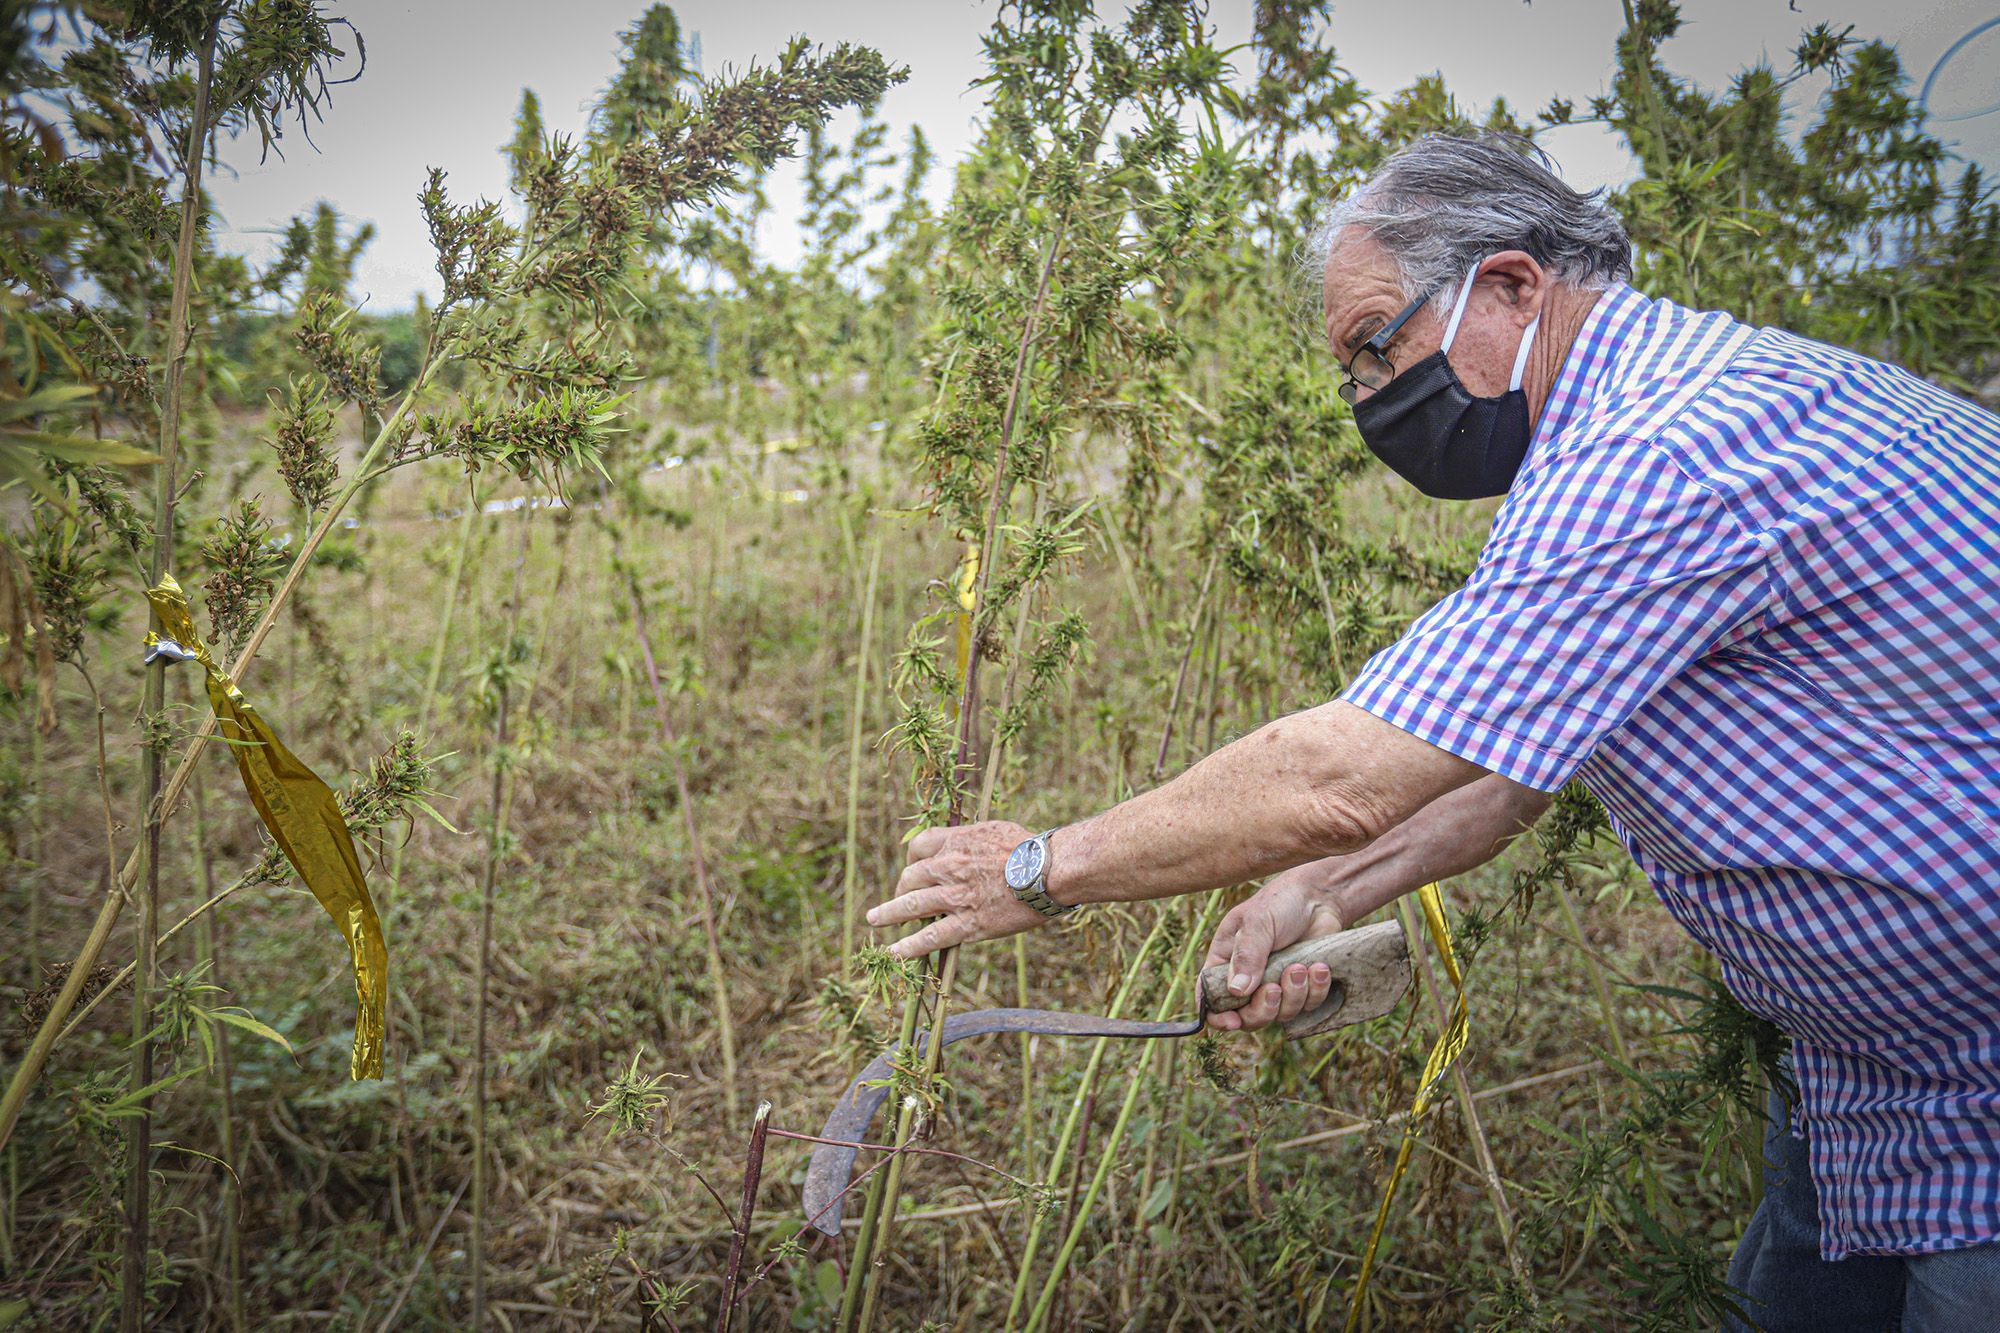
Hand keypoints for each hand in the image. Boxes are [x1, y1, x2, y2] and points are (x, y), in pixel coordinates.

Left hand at [865, 821, 1050, 960]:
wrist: (1049, 871)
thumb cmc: (1030, 848)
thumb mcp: (995, 830)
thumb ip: (972, 839)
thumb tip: (966, 843)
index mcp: (955, 841)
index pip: (918, 846)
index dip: (911, 858)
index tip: (912, 867)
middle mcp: (948, 867)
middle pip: (910, 876)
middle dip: (901, 888)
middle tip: (899, 899)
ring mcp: (955, 897)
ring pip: (911, 906)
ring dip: (888, 915)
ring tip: (874, 921)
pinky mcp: (967, 924)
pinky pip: (930, 937)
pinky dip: (909, 946)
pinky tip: (894, 952)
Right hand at [1204, 863, 1345, 1033]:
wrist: (1319, 897)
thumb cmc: (1279, 903)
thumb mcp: (1257, 922)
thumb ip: (1247, 955)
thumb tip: (1236, 991)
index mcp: (1226, 963)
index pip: (1211, 999)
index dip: (1219, 1017)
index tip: (1234, 1021)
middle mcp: (1249, 981)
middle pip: (1248, 1018)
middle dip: (1262, 1010)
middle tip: (1274, 988)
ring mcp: (1277, 986)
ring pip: (1281, 1014)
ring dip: (1293, 995)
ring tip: (1300, 967)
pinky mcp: (1303, 989)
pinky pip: (1309, 1006)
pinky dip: (1315, 990)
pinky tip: (1319, 967)